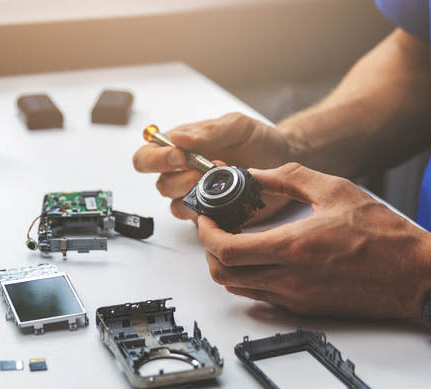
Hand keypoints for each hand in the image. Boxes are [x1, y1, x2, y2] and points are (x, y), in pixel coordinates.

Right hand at [133, 113, 299, 222]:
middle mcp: (183, 173)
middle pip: (159, 184)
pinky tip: (228, 199)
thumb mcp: (236, 126)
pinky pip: (198, 221)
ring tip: (221, 181)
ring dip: (195, 195)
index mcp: (180, 147)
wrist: (283, 159)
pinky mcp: (212, 214)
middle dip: (178, 179)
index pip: (147, 155)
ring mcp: (197, 196)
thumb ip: (207, 131)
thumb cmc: (257, 139)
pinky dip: (210, 213)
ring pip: (176, 205)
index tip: (179, 156)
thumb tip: (176, 137)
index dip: (156, 159)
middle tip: (201, 172)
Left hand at [197, 163, 430, 318]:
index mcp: (293, 248)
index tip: (206, 219)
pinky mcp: (306, 308)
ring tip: (235, 241)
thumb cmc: (384, 235)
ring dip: (227, 266)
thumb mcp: (336, 189)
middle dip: (209, 251)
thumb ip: (289, 177)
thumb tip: (257, 173)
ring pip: (240, 289)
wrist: (414, 275)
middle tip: (214, 229)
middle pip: (224, 274)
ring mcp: (296, 298)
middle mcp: (290, 279)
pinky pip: (262, 296)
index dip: (206, 235)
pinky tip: (262, 257)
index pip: (227, 251)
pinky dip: (250, 278)